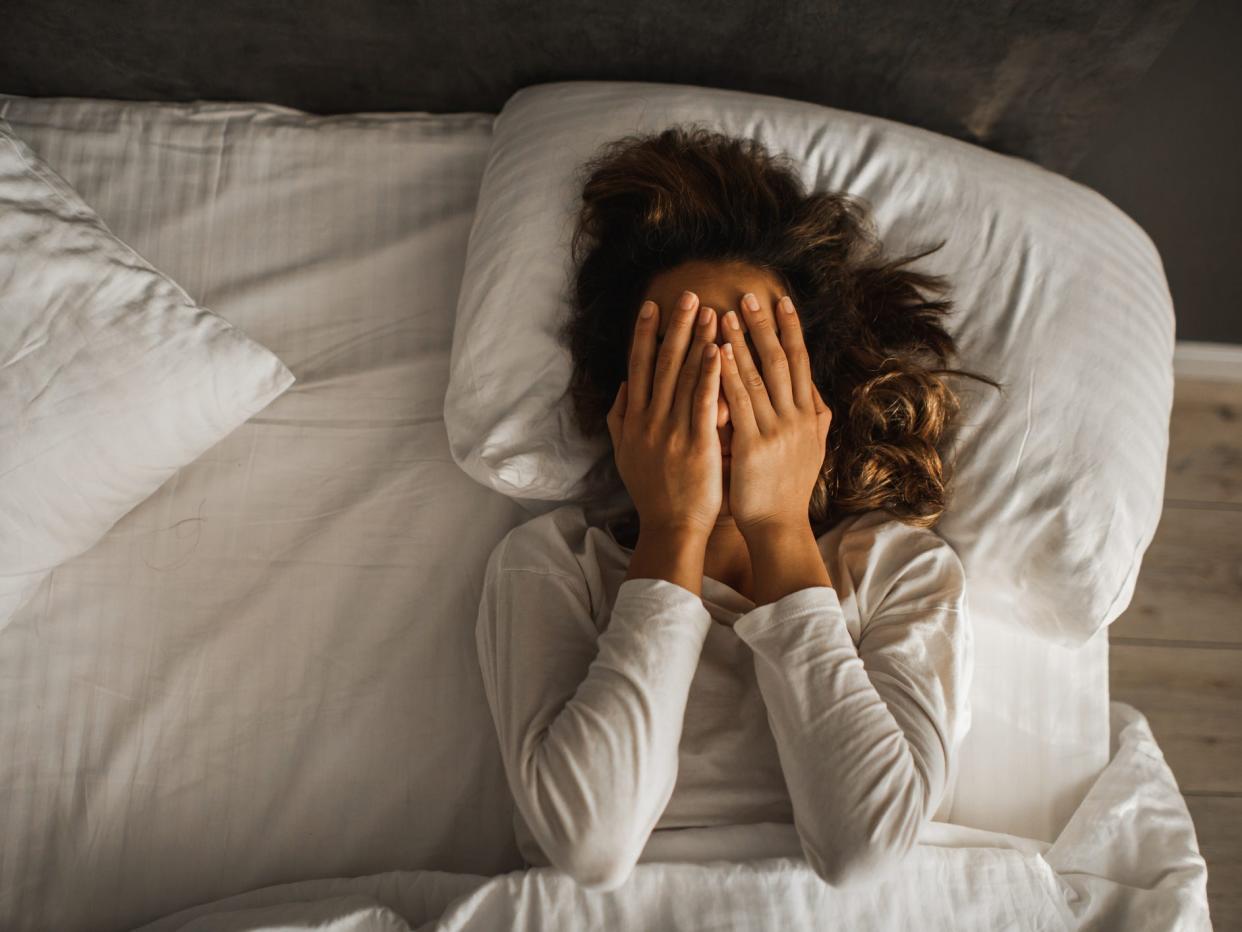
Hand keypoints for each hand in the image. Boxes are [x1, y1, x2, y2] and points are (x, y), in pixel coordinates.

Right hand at [607, 291, 723, 538]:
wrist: (670, 527)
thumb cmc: (653, 493)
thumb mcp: (626, 454)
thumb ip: (621, 420)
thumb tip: (623, 388)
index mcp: (634, 420)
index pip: (638, 367)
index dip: (644, 334)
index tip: (652, 306)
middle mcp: (650, 420)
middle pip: (661, 363)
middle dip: (675, 327)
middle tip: (687, 295)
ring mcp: (672, 431)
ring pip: (684, 377)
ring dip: (697, 341)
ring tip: (710, 311)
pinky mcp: (697, 444)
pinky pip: (704, 402)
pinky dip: (710, 375)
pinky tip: (719, 350)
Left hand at [717, 294, 831, 533]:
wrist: (779, 526)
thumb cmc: (788, 489)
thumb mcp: (811, 450)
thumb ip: (815, 419)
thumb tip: (817, 393)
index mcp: (809, 415)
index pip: (801, 362)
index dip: (791, 330)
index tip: (782, 301)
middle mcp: (798, 418)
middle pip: (782, 360)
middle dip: (765, 326)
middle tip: (750, 295)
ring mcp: (778, 430)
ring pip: (760, 376)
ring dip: (742, 342)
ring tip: (726, 314)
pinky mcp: (755, 445)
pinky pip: (740, 402)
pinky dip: (729, 375)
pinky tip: (718, 353)